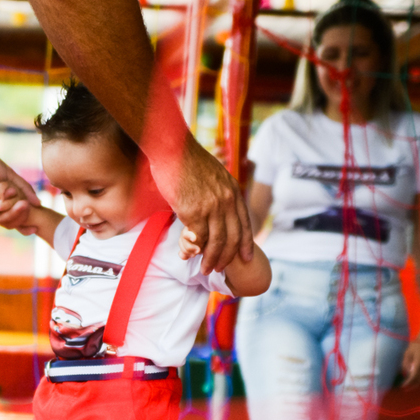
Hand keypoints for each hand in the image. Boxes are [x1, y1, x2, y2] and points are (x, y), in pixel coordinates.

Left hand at [0, 139, 38, 232]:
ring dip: (6, 207)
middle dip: (17, 214)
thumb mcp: (9, 176)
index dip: (23, 221)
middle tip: (25, 206)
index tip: (35, 227)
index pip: (12, 217)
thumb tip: (38, 204)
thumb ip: (23, 189)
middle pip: (6, 221)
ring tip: (14, 197)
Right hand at [147, 137, 252, 274]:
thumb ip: (218, 190)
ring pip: (216, 242)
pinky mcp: (193, 212)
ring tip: (205, 270)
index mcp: (233, 191)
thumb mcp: (213, 174)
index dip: (246, 243)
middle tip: (219, 269)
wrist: (173, 150)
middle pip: (232, 237)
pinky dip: (193, 250)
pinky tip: (186, 256)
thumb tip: (215, 203)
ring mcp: (211, 207)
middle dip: (227, 257)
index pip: (245, 223)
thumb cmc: (187, 160)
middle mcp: (227, 200)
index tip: (246, 258)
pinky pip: (198, 239)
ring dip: (211, 260)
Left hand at [400, 337, 419, 388]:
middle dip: (413, 386)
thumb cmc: (419, 343)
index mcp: (419, 364)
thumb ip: (405, 364)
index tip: (402, 386)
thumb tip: (405, 374)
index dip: (407, 384)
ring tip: (414, 385)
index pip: (413, 379)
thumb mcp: (408, 352)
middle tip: (407, 387)